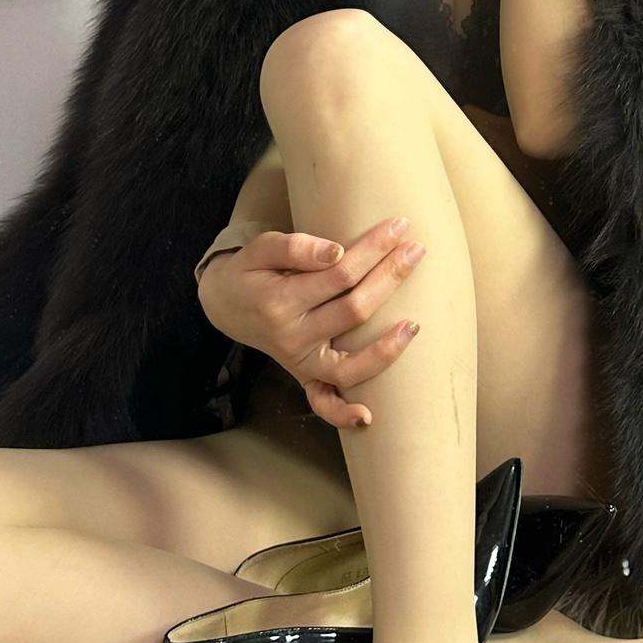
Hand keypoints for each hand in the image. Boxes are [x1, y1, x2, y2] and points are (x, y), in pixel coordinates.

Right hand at [197, 215, 424, 428]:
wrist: (227, 304)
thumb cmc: (251, 271)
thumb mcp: (260, 248)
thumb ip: (295, 247)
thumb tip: (337, 252)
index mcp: (279, 301)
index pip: (340, 274)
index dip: (373, 249)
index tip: (398, 227)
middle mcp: (290, 337)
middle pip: (354, 310)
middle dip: (390, 277)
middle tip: (416, 250)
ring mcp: (299, 363)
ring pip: (349, 365)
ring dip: (386, 348)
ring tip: (415, 324)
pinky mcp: (304, 377)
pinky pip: (322, 403)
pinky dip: (342, 414)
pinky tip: (368, 415)